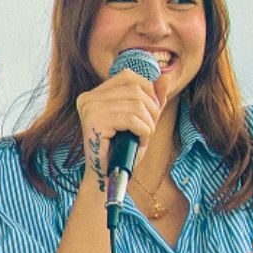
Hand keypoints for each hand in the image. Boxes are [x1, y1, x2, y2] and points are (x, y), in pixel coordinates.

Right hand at [75, 70, 165, 189]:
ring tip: (144, 136)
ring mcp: (89, 109)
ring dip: (148, 123)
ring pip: (136, 104)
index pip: (127, 76)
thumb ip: (151, 98)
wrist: (106, 176)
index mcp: (93, 95)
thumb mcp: (139, 120)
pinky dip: (143, 131)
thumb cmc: (121, 149)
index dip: (147, 89)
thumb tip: (165, 76)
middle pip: (134, 89)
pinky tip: (140, 141)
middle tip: (150, 128)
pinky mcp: (94, 123)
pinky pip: (131, 119)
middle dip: (152, 109)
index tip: (151, 110)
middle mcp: (88, 98)